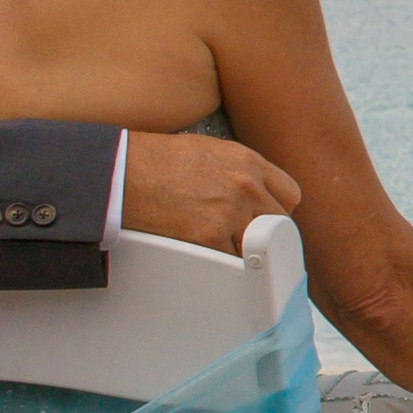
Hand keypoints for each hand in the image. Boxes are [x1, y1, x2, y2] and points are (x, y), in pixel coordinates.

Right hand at [119, 130, 302, 252]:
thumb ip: (240, 171)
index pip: (290, 195)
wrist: (122, 171)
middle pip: (279, 223)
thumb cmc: (157, 160)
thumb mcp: (211, 151)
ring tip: (221, 243)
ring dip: (244, 249)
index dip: (278, 209)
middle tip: (241, 236)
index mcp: (248, 161)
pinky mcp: (209, 235)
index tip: (266, 219)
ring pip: (258, 245)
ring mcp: (230, 211)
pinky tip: (204, 250)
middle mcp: (246, 185)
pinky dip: (221, 260)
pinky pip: (232, 260)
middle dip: (263, 231)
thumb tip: (257, 193)